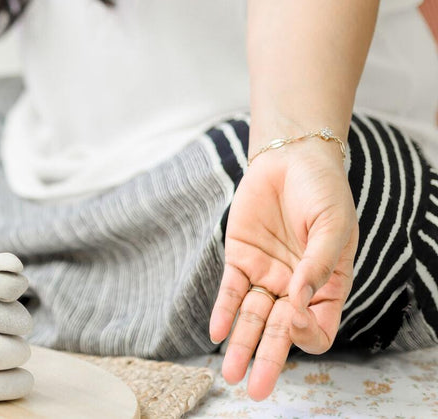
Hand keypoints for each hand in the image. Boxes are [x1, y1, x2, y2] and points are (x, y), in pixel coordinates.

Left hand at [209, 140, 356, 399]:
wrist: (292, 160)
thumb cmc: (323, 193)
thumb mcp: (333, 226)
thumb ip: (317, 265)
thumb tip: (298, 301)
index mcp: (327, 286)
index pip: (318, 328)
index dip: (307, 332)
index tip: (296, 317)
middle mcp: (295, 288)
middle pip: (280, 334)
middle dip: (267, 360)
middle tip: (255, 389)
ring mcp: (266, 275)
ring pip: (251, 319)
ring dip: (240, 345)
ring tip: (230, 373)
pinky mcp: (240, 259)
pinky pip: (230, 292)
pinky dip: (223, 311)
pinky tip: (216, 333)